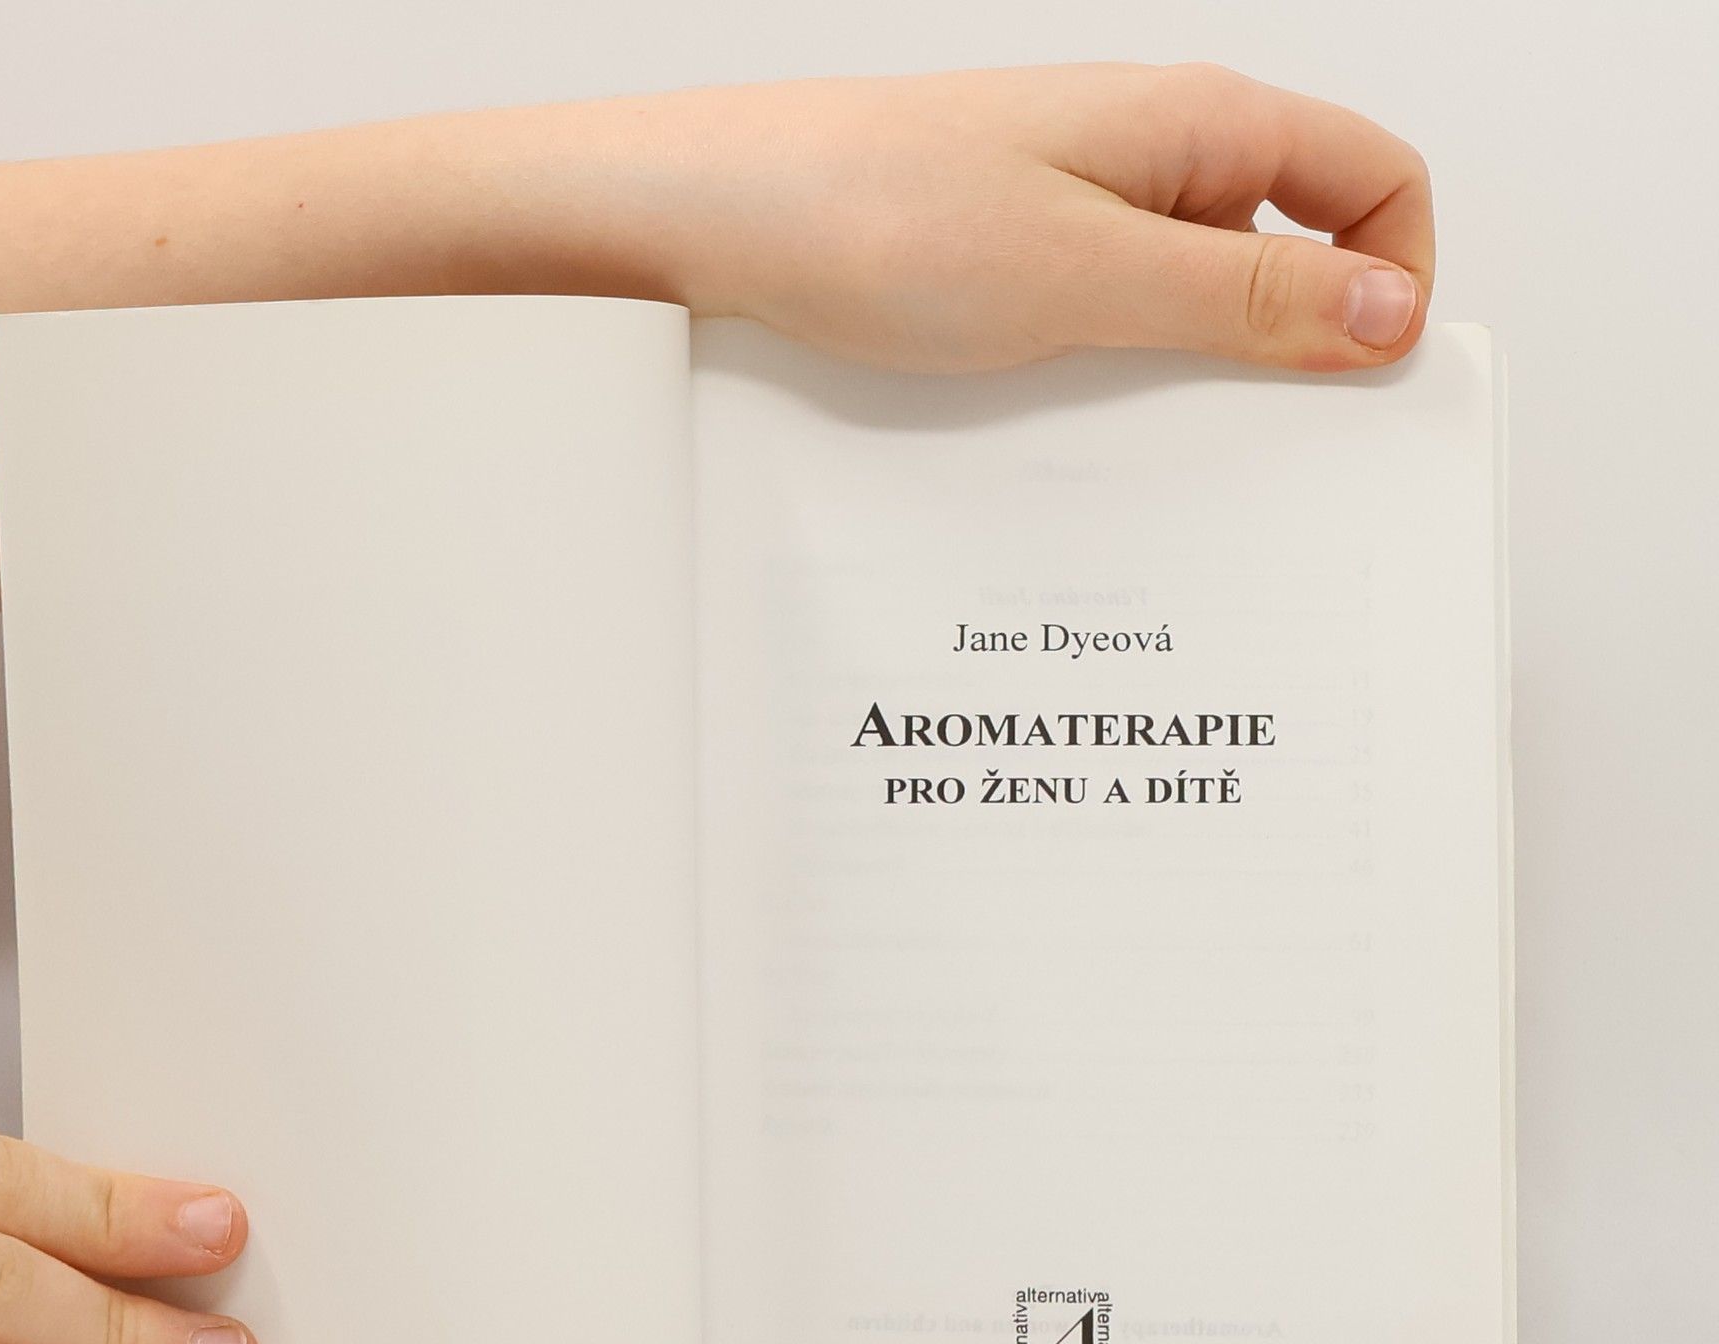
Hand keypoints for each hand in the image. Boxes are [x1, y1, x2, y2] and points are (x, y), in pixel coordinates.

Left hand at [478, 62, 1431, 372]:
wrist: (718, 214)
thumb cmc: (874, 215)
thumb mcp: (1088, 276)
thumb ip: (1244, 297)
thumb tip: (1383, 312)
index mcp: (1198, 124)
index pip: (1375, 178)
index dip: (1397, 278)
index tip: (1363, 380)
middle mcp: (1150, 156)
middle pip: (1295, 246)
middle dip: (1295, 349)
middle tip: (1261, 446)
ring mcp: (1081, 207)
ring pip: (1196, 296)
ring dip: (1196, 374)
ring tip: (1144, 436)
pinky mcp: (1021, 258)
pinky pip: (1112, 318)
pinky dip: (1120, 374)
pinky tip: (1077, 424)